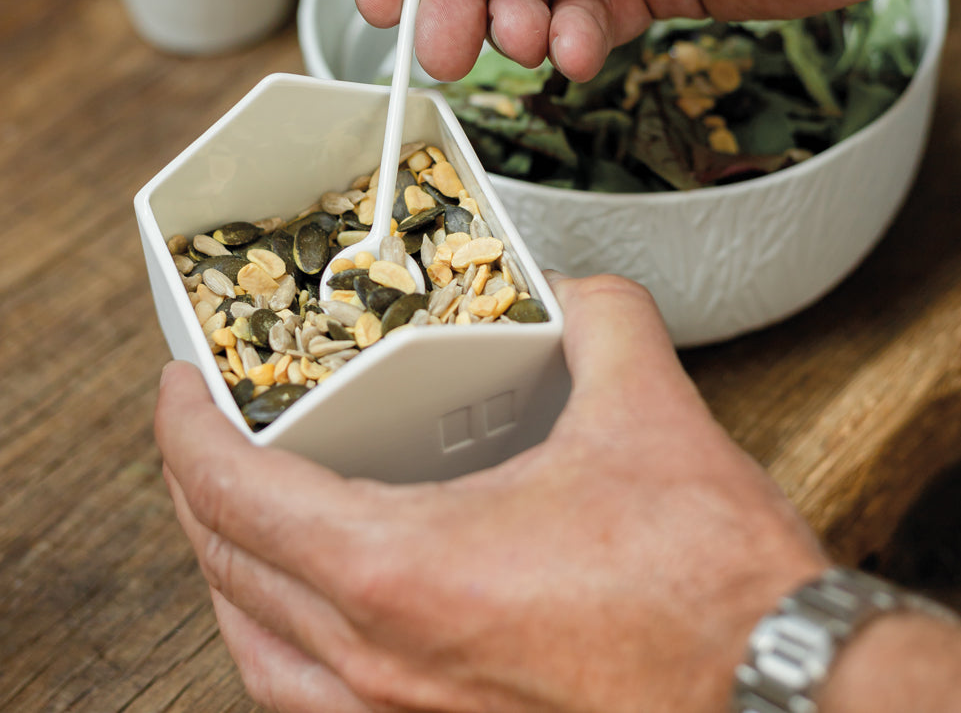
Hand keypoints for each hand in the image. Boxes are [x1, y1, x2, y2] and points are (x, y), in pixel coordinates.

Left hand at [156, 275, 827, 712]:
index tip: (178, 385)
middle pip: (226, 569)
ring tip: (238, 517)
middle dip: (196, 488)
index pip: (233, 491)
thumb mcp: (649, 416)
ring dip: (228, 574)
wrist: (782, 706)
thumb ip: (600, 319)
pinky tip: (314, 619)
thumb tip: (570, 290)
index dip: (185, 428)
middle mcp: (376, 668)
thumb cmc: (710, 590)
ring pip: (254, 655)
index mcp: (399, 572)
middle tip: (206, 431)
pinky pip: (308, 708)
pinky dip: (281, 649)